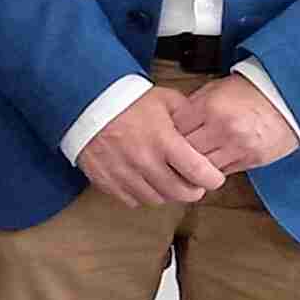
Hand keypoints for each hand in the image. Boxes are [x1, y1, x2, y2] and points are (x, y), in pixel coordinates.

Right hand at [78, 89, 227, 208]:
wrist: (86, 101)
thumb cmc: (127, 100)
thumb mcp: (165, 99)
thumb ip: (188, 116)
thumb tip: (204, 129)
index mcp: (164, 141)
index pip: (199, 173)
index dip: (212, 180)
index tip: (213, 178)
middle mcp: (144, 161)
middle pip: (179, 193)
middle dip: (192, 191)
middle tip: (193, 184)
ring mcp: (123, 173)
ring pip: (155, 199)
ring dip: (166, 194)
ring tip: (167, 182)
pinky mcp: (105, 180)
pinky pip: (130, 200)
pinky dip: (141, 195)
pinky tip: (144, 182)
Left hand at [173, 74, 298, 174]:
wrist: (290, 98)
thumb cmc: (251, 92)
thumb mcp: (216, 90)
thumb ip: (192, 106)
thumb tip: (171, 122)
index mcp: (210, 107)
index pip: (174, 131)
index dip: (165, 137)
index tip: (162, 140)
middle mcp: (223, 128)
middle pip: (185, 152)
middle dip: (175, 155)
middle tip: (169, 156)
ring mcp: (238, 146)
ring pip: (202, 167)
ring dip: (193, 167)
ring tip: (187, 164)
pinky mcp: (252, 159)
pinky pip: (222, 172)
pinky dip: (212, 171)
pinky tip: (207, 166)